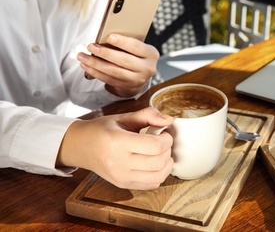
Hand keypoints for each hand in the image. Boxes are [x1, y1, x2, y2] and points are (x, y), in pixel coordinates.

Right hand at [56, 107, 173, 189]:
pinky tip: (154, 163)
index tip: (163, 133)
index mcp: (118, 142)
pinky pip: (151, 184)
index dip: (166, 139)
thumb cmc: (102, 130)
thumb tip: (169, 120)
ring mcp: (120, 177)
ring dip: (166, 164)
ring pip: (158, 176)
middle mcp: (118, 163)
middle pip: (158, 162)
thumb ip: (148, 115)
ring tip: (161, 153)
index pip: (154, 146)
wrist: (80, 147)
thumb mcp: (123, 117)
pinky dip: (159, 174)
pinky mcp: (123, 184)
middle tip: (163, 142)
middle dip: (168, 150)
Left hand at [77, 34, 159, 96]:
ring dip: (96, 64)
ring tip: (82, 57)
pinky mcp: (127, 87)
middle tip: (90, 46)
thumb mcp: (136, 47)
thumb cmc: (135, 54)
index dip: (122, 42)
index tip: (108, 37)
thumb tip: (103, 38)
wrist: (140, 74)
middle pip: (124, 60)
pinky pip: (109, 80)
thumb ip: (126, 43)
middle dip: (105, 53)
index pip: (136, 47)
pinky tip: (86, 66)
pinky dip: (96, 72)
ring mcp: (138, 80)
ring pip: (115, 72)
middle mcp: (147, 68)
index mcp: (151, 54)